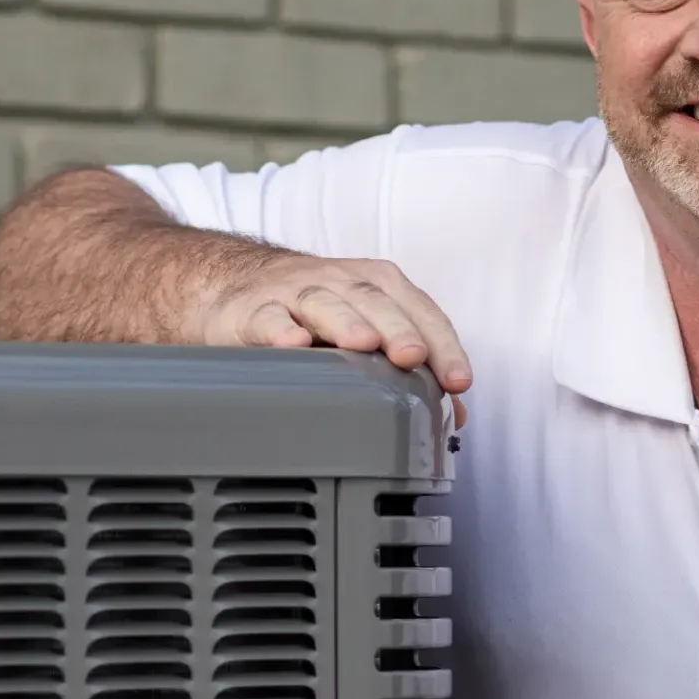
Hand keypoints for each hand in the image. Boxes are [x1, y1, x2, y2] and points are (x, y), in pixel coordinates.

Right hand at [208, 250, 472, 416]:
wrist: (240, 286)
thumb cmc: (315, 314)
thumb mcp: (366, 331)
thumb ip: (410, 371)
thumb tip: (450, 414)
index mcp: (377, 287)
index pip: (420, 310)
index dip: (443, 344)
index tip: (457, 380)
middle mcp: (339, 283)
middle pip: (374, 300)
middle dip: (397, 328)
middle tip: (412, 356)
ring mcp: (295, 294)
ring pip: (323, 303)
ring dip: (345, 322)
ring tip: (363, 345)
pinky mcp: (254, 310)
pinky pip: (268, 318)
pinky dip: (280, 330)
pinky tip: (294, 345)